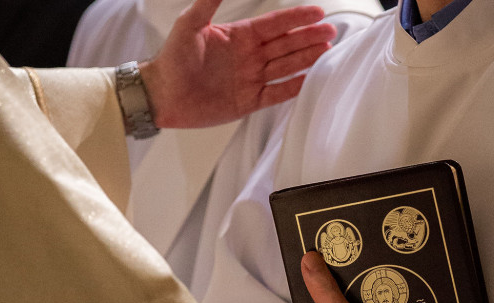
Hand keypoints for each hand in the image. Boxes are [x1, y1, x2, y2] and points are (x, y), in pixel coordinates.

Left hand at [139, 0, 335, 128]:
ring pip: (285, 67)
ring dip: (306, 59)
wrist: (161, 95)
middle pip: (285, 45)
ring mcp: (250, 79)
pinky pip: (276, 93)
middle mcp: (249, 57)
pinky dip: (293, 88)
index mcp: (239, 36)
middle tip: (331, 31)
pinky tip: (309, 79)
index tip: (317, 11)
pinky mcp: (248, 102)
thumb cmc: (171, 59)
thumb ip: (208, 2)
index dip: (295, 18)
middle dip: (308, 37)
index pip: (274, 25)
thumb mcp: (188, 24)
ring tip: (327, 51)